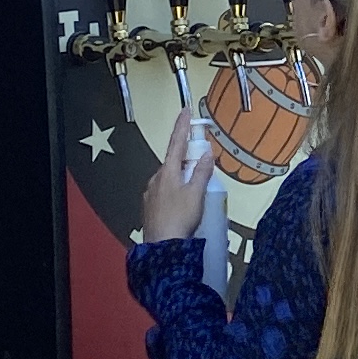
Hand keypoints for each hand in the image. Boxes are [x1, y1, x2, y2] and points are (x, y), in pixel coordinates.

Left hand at [140, 110, 214, 243]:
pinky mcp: (150, 209)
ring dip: (181, 177)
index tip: (185, 110)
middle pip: (173, 162)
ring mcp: (151, 195)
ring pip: (168, 179)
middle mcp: (156, 179)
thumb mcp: (196, 194)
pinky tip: (182, 204)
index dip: (182, 127)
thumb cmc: (180, 219)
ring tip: (195, 189)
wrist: (162, 248)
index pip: (176, 143)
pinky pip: (165, 193)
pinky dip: (175, 191)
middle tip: (200, 160)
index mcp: (168, 172)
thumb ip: (201, 172)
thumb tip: (206, 153)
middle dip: (185, 159)